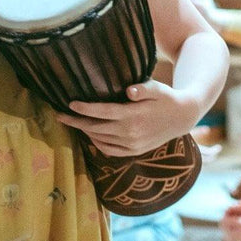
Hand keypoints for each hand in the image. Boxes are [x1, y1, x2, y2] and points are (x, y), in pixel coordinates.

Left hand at [56, 80, 199, 157]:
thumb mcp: (157, 88)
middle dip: (76, 121)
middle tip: (58, 115)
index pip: (103, 112)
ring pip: (100, 140)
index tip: (70, 103)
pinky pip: (109, 150)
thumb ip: (143, 89)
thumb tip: (129, 91)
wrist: (182, 118)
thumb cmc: (166, 98)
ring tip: (71, 122)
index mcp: (133, 116)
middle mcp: (130, 133)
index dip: (85, 109)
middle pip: (96, 128)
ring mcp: (132, 145)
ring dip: (84, 131)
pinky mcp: (134, 152)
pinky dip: (96, 143)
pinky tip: (89, 134)